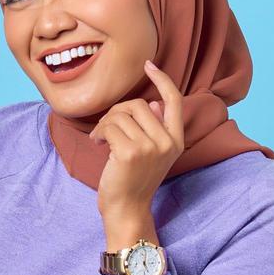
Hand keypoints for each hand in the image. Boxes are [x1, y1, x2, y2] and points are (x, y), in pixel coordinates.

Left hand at [89, 60, 183, 216]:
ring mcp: (150, 147)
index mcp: (176, 141)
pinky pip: (110, 126)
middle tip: (106, 129)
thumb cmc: (134, 179)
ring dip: (105, 123)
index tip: (148, 65)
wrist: (126, 209)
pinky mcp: (131, 152)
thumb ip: (155, 128)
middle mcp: (167, 142)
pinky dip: (98, 132)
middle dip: (117, 112)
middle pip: (140, 104)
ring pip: (122, 114)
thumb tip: (156, 103)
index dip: (162, 80)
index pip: (174, 101)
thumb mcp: (151, 153)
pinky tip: (97, 143)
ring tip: (101, 139)